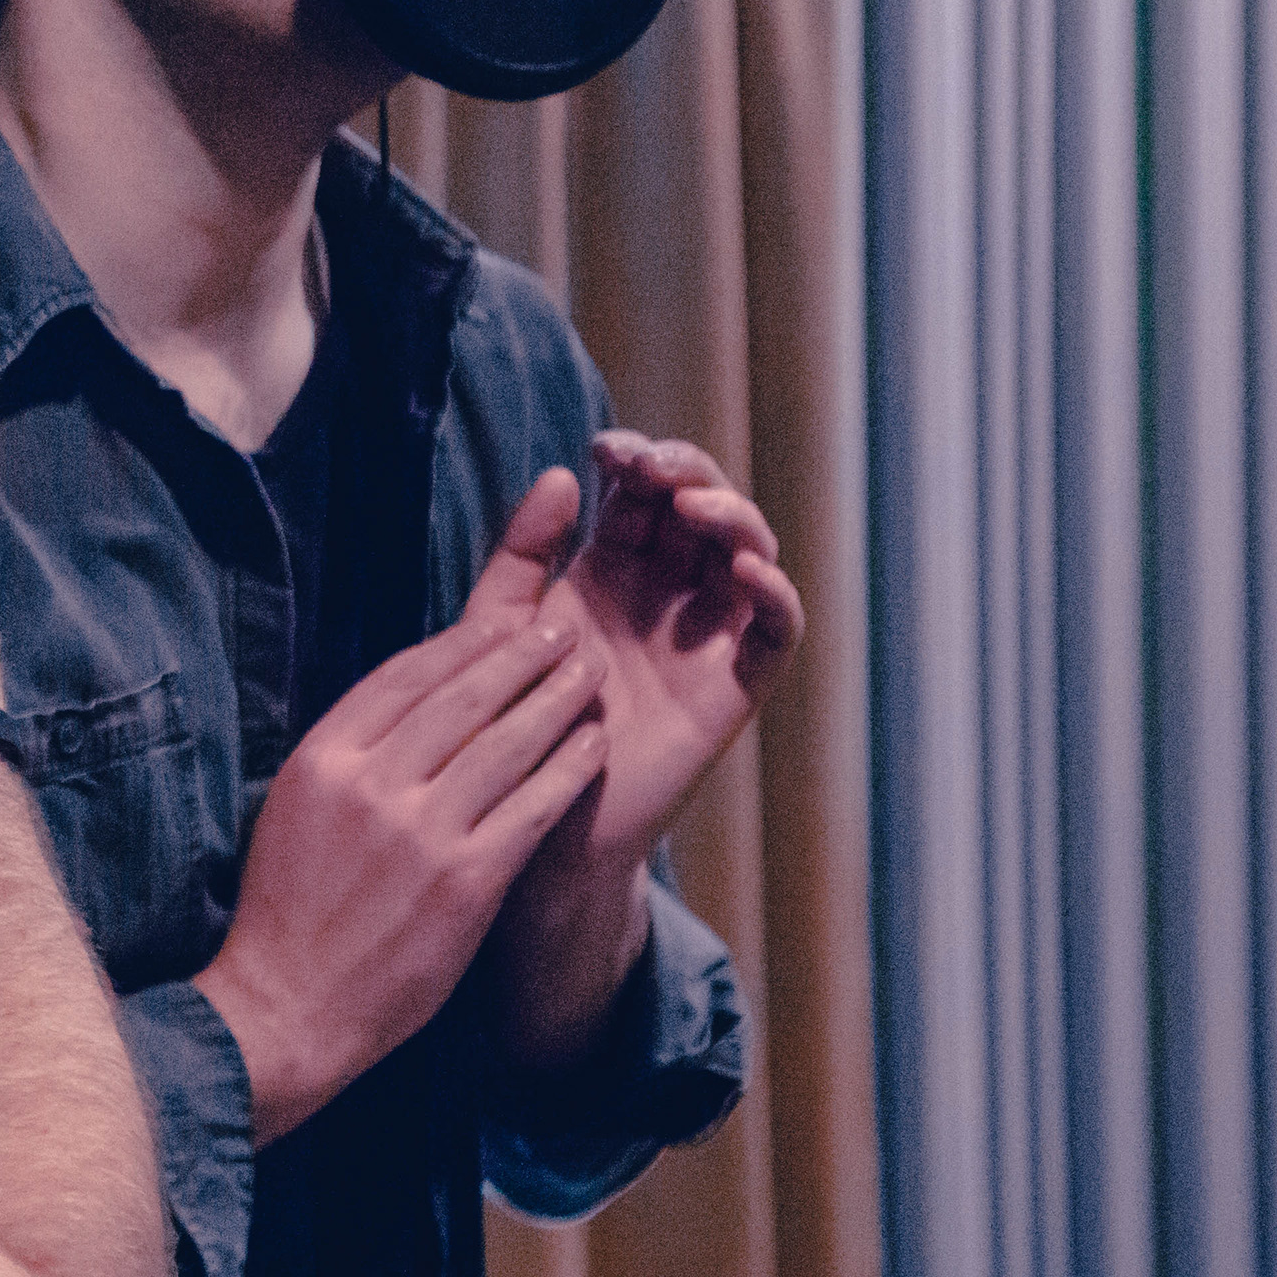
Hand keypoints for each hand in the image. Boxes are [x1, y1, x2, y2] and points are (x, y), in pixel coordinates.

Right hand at [189, 611, 610, 1141]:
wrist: (288, 1006)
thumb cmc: (289, 910)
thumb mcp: (294, 809)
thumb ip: (349, 756)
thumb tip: (414, 703)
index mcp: (321, 760)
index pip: (402, 677)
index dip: (461, 643)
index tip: (501, 620)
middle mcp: (370, 785)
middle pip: (461, 698)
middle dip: (519, 655)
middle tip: (560, 628)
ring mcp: (421, 833)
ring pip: (506, 744)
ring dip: (556, 700)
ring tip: (588, 673)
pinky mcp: (467, 882)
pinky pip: (533, 807)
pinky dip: (569, 769)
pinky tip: (594, 747)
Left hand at [464, 438, 804, 1065]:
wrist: (526, 828)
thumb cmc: (502, 727)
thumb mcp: (498, 629)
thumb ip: (521, 554)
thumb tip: (559, 472)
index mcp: (607, 571)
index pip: (641, 492)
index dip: (637, 459)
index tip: (605, 448)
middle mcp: (665, 595)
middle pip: (701, 508)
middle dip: (687, 473)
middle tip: (657, 468)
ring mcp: (705, 637)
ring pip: (748, 554)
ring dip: (734, 518)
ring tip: (695, 508)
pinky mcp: (733, 687)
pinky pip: (777, 631)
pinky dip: (774, 592)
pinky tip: (744, 569)